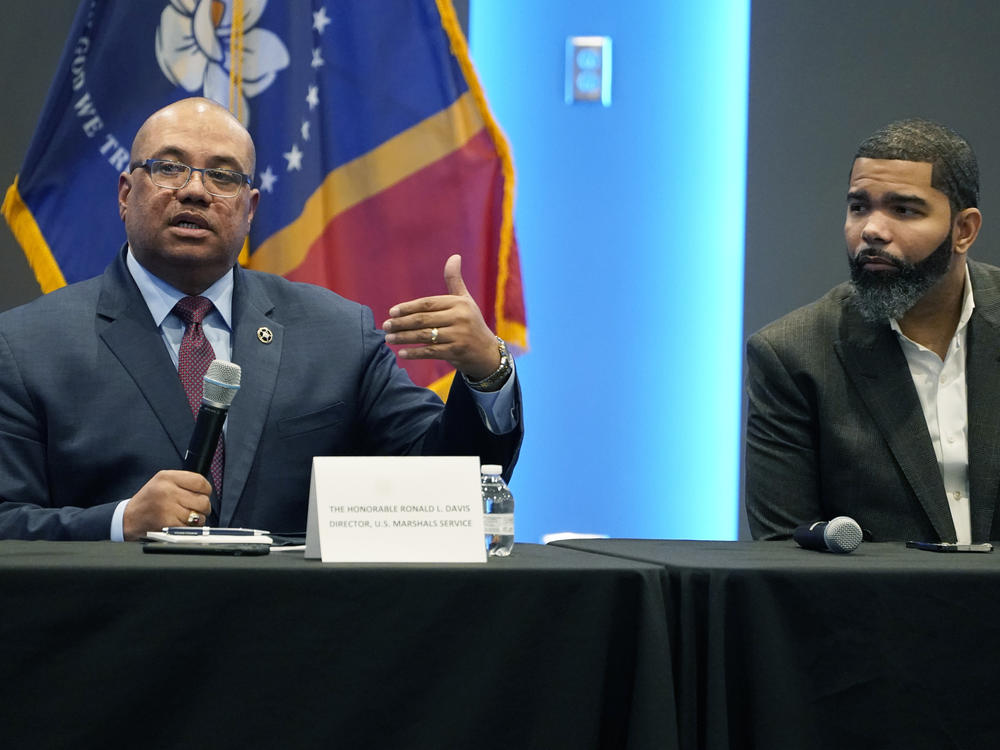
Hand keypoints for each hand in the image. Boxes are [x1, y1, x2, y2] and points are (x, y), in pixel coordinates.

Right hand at [122, 470, 212, 540]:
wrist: (129, 518)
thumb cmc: (148, 501)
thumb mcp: (162, 482)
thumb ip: (183, 481)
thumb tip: (205, 489)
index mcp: (167, 477)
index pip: (200, 481)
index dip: (206, 490)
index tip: (204, 494)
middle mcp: (167, 491)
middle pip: (202, 500)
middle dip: (203, 507)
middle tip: (196, 509)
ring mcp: (167, 507)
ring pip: (198, 515)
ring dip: (197, 519)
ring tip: (186, 517)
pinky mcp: (167, 523)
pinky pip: (190, 527)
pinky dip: (189, 528)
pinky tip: (180, 524)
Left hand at [382, 254, 499, 379]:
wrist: (487, 352)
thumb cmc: (472, 323)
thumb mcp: (465, 301)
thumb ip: (455, 280)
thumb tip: (454, 256)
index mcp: (459, 303)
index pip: (427, 304)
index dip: (408, 307)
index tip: (392, 312)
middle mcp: (460, 318)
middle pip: (423, 319)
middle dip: (401, 323)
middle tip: (386, 326)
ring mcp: (459, 336)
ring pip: (424, 336)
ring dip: (403, 338)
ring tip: (388, 339)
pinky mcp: (456, 352)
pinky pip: (430, 352)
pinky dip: (414, 353)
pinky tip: (401, 353)